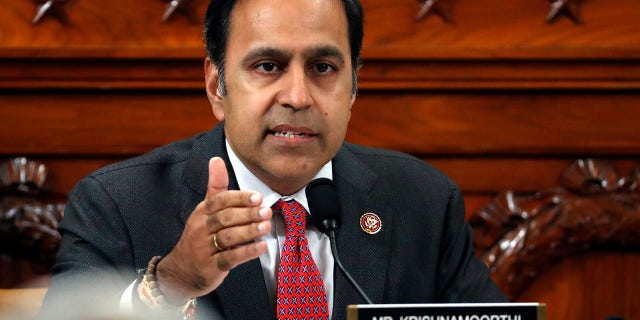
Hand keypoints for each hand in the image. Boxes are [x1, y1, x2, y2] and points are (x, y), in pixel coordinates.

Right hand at [155, 157, 271, 303]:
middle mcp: (202, 228)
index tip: (257, 197)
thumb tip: (216, 159)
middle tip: (266, 211)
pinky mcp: (212, 267)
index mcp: (202, 212)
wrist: (182, 271)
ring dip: (249, 231)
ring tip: (266, 226)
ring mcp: (205, 248)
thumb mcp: (205, 210)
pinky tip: (261, 246)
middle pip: (225, 218)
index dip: (239, 198)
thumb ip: (216, 187)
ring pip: (228, 238)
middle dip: (247, 214)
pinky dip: (247, 252)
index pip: (220, 201)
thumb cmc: (200, 236)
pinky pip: (230, 258)